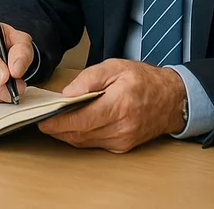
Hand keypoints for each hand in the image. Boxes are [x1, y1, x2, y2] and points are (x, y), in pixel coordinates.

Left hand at [36, 58, 186, 152]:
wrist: (172, 99)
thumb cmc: (144, 80)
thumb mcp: (115, 67)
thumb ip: (89, 79)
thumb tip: (67, 94)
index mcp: (119, 105)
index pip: (81, 120)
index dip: (58, 123)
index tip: (41, 120)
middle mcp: (121, 128)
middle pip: (80, 134)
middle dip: (57, 129)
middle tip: (42, 119)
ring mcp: (123, 140)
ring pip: (85, 142)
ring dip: (67, 134)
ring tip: (53, 121)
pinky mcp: (123, 147)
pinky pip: (94, 144)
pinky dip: (81, 136)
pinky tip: (74, 125)